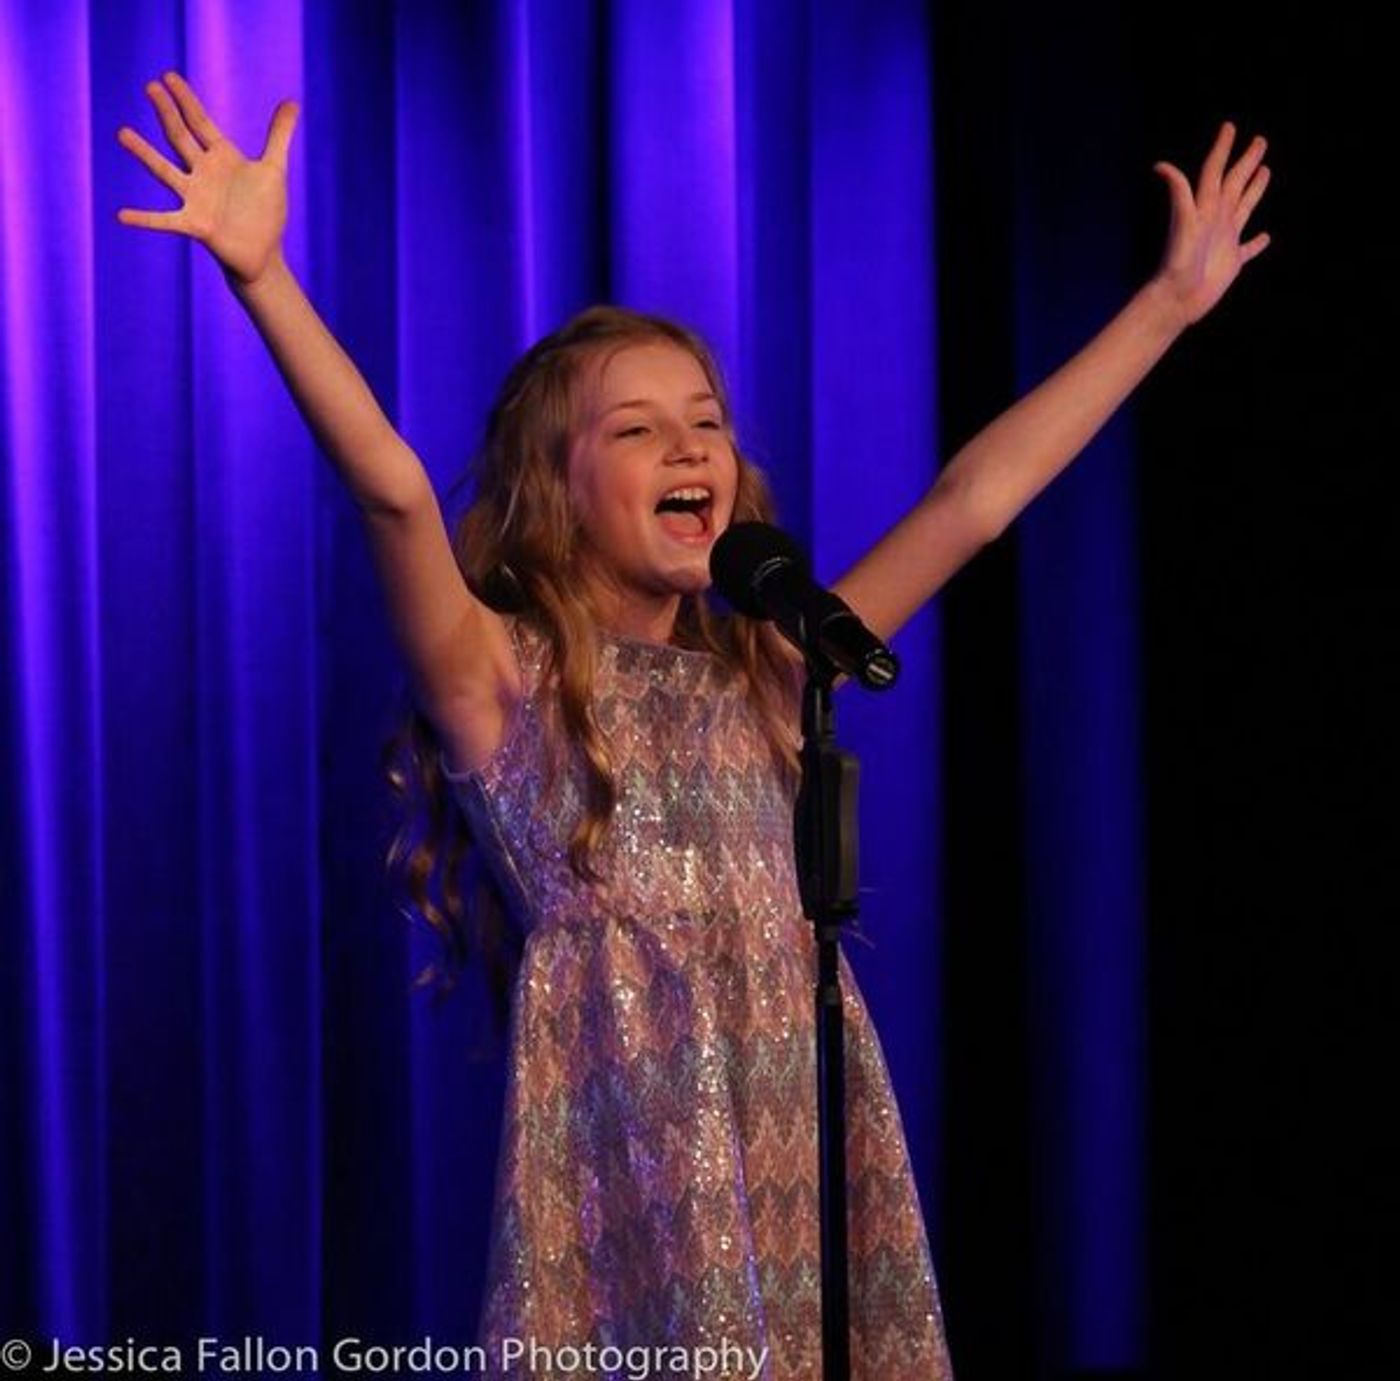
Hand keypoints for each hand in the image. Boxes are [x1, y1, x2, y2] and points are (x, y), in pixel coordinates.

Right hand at [116, 72, 298, 287]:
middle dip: (167, 113)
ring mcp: (196, 198)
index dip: (186, 100)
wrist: (263, 253)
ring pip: (165, 171)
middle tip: (149, 87)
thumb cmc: (265, 211)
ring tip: (122, 133)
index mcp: (222, 158)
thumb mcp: (274, 169)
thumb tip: (293, 101)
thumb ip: (279, 135)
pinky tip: (121, 216)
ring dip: (145, 154)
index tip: (167, 76)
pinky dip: (144, 219)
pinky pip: (165, 221)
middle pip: (181, 138)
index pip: (200, 122)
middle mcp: (204, 174)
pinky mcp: (195, 225)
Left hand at [1151, 120, 1271, 327]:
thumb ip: (1178, 194)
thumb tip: (1160, 166)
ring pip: (1244, 208)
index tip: (1229, 127)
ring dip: (1255, 189)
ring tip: (1264, 171)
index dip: (1222, 149)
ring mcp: (1224, 240)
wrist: (1177, 299)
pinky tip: (1265, 237)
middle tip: (1260, 141)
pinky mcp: (1231, 262)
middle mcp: (1216, 219)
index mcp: (1205, 207)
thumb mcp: (1181, 223)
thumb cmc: (1178, 263)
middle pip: (1235, 183)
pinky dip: (1257, 243)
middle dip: (1247, 161)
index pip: (1214, 171)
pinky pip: (1248, 249)